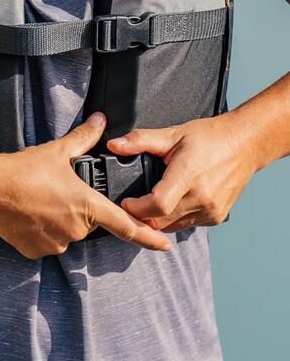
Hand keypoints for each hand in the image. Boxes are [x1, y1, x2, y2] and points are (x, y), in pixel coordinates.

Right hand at [0, 112, 171, 257]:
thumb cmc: (23, 170)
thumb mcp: (58, 151)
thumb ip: (84, 138)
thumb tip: (100, 120)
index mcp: (88, 205)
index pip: (127, 226)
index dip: (149, 237)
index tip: (165, 245)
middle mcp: (76, 228)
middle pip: (86, 223)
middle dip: (75, 211)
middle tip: (54, 194)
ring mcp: (56, 242)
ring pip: (65, 233)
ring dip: (57, 222)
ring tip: (37, 202)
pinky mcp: (37, 250)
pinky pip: (45, 243)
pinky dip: (40, 232)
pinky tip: (27, 215)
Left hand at [105, 114, 256, 231]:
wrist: (246, 145)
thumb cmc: (210, 137)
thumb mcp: (173, 134)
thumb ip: (140, 140)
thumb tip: (114, 145)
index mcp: (189, 175)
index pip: (158, 205)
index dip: (136, 208)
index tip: (126, 201)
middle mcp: (202, 198)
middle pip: (161, 221)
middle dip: (142, 215)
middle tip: (132, 202)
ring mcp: (211, 210)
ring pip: (172, 226)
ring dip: (157, 219)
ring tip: (149, 202)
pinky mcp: (216, 217)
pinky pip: (186, 224)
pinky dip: (174, 218)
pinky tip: (172, 202)